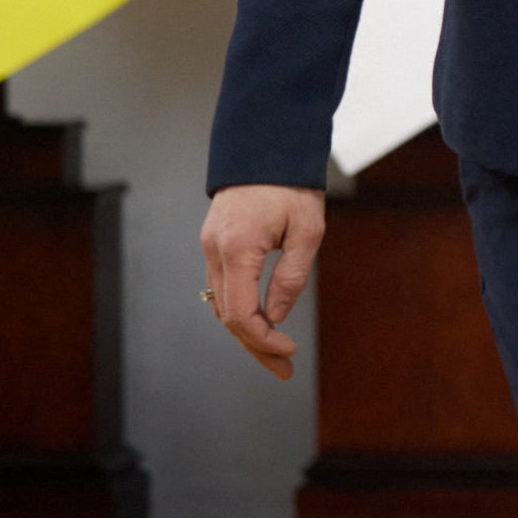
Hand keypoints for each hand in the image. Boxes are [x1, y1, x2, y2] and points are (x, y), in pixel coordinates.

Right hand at [198, 184, 326, 379]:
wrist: (267, 146)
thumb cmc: (292, 184)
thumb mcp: (308, 230)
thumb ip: (291, 276)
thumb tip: (277, 316)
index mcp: (236, 249)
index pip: (240, 313)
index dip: (263, 339)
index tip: (288, 351)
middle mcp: (214, 252)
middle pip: (227, 316)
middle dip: (256, 346)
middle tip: (283, 371)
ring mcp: (209, 248)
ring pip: (221, 305)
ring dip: (247, 332)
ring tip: (275, 356)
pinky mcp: (214, 244)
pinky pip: (222, 288)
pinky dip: (239, 310)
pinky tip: (261, 324)